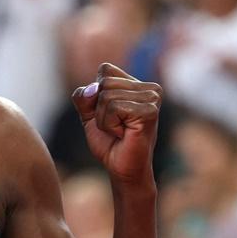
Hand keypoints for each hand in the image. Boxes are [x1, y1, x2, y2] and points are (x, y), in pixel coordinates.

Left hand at [71, 63, 161, 186]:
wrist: (120, 167)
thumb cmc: (108, 141)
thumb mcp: (88, 114)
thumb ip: (84, 96)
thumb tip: (93, 89)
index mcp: (137, 84)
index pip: (105, 70)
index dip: (96, 94)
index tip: (108, 114)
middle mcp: (149, 87)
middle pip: (104, 83)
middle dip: (99, 109)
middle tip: (114, 126)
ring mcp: (152, 98)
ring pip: (106, 96)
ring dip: (104, 120)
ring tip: (119, 130)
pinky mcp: (150, 111)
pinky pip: (113, 108)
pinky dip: (109, 125)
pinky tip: (123, 134)